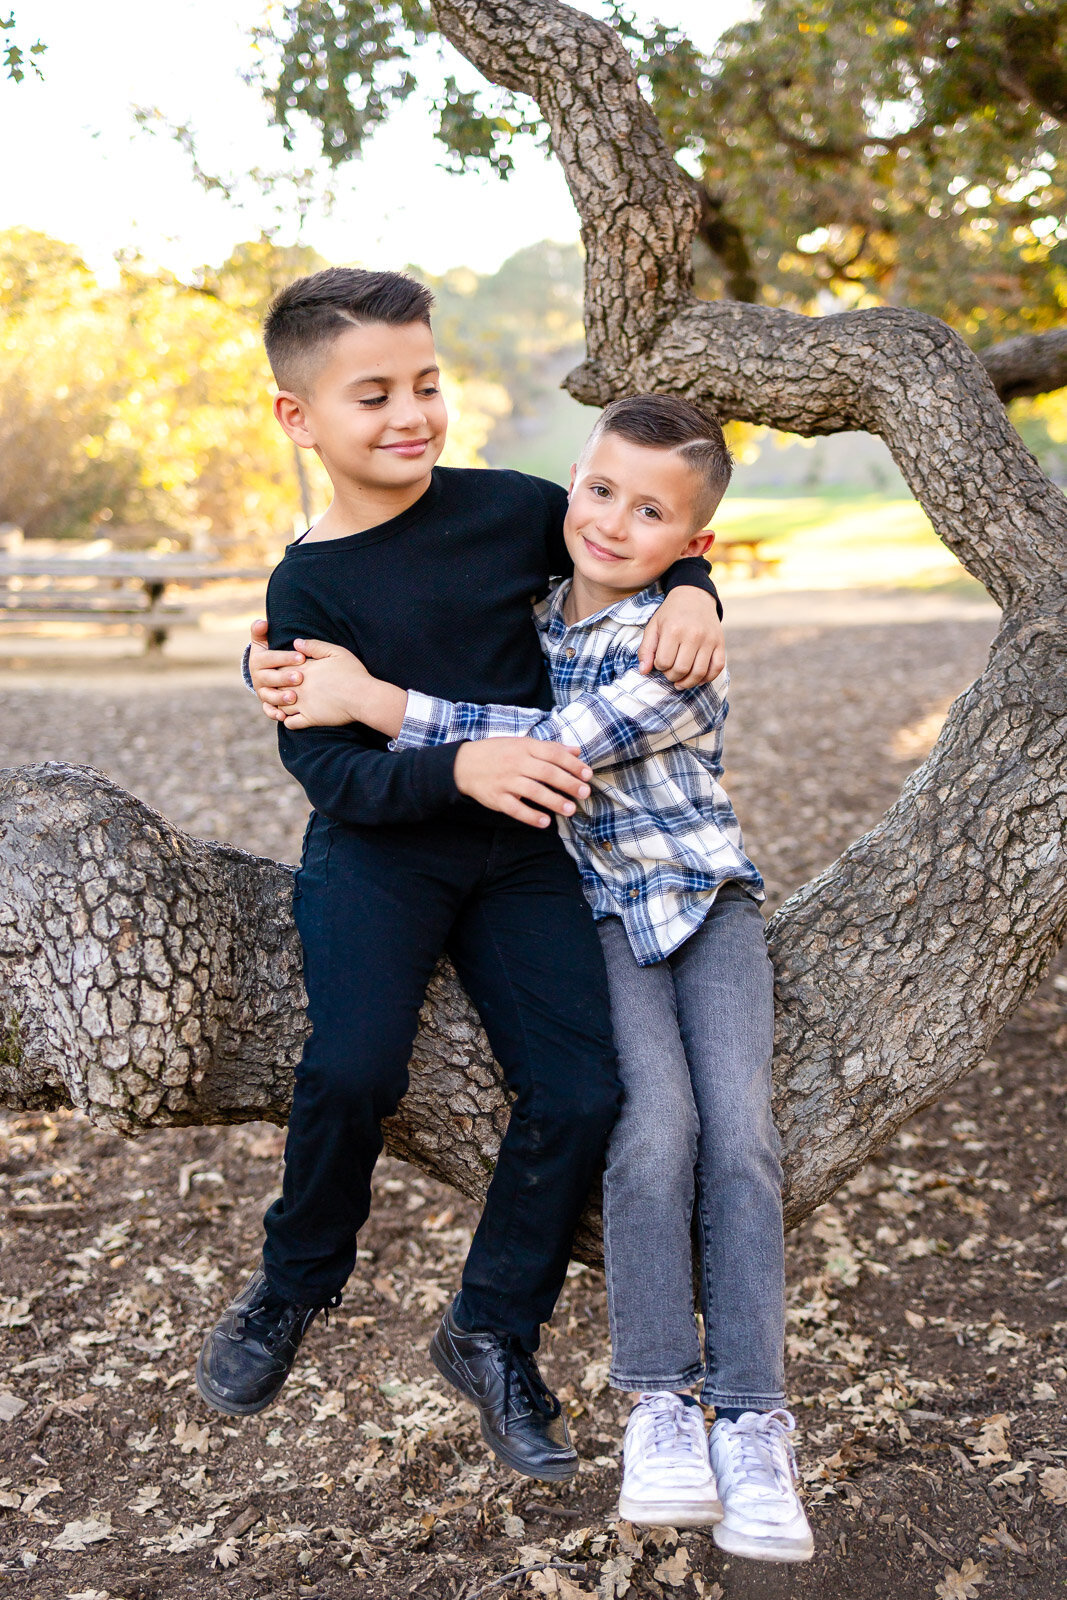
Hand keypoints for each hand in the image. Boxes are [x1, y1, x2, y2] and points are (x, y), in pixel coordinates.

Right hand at [248, 618, 306, 722]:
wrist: (267, 671)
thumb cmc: (271, 654)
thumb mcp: (263, 642)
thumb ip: (260, 631)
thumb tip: (262, 622)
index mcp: (258, 661)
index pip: (270, 658)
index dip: (285, 658)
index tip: (301, 657)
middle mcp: (258, 678)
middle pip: (270, 678)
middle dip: (284, 678)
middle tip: (300, 677)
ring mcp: (262, 692)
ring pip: (269, 696)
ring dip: (280, 698)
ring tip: (293, 697)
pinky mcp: (266, 704)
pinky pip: (269, 711)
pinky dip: (274, 714)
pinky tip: (284, 717)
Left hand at [278, 639, 375, 729]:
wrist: (363, 696)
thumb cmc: (353, 673)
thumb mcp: (336, 652)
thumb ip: (314, 646)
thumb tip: (296, 642)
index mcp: (304, 669)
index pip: (280, 668)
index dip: (280, 669)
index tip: (285, 671)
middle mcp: (299, 687)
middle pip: (276, 686)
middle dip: (276, 687)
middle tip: (281, 687)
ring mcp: (303, 704)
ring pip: (279, 705)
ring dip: (280, 704)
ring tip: (285, 702)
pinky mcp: (310, 719)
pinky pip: (290, 723)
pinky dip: (287, 721)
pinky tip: (292, 717)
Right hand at [453, 739, 592, 828]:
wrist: (462, 764)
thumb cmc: (498, 753)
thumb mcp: (522, 744)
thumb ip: (550, 748)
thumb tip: (576, 751)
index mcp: (524, 747)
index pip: (553, 754)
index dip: (572, 764)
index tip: (588, 774)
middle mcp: (516, 763)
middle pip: (547, 773)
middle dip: (568, 783)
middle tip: (584, 793)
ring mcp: (505, 781)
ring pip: (533, 791)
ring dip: (554, 801)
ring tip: (570, 809)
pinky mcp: (496, 798)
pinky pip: (515, 809)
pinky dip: (530, 816)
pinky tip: (545, 822)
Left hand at [637, 588, 725, 687]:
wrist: (694, 596)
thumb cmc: (670, 614)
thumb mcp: (653, 626)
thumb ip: (646, 649)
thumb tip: (643, 672)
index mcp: (673, 630)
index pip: (663, 662)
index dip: (659, 667)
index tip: (660, 662)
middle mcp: (693, 635)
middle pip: (681, 670)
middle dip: (672, 677)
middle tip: (669, 672)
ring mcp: (709, 639)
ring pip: (699, 673)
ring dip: (688, 682)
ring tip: (680, 681)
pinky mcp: (720, 643)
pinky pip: (717, 668)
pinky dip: (707, 678)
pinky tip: (697, 679)